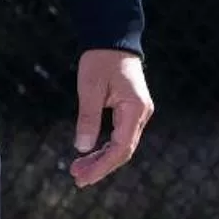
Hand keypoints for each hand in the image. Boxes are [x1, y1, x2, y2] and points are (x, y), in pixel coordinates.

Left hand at [71, 47, 152, 185]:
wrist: (113, 39)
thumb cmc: (100, 61)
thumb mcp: (89, 89)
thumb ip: (88, 119)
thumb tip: (82, 148)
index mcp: (135, 110)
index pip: (121, 149)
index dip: (102, 166)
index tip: (83, 177)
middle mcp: (141, 115)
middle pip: (122, 151)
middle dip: (100, 167)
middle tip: (77, 179)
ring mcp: (138, 113)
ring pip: (121, 145)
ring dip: (101, 159)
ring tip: (78, 170)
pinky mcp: (130, 110)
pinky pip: (120, 135)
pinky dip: (104, 147)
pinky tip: (89, 155)